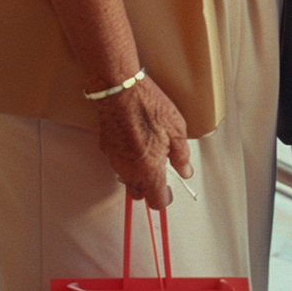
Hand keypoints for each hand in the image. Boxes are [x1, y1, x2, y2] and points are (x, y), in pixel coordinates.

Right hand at [97, 74, 191, 207]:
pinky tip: (134, 140)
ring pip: (126, 178)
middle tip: (160, 171)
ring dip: (136, 173)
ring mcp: (115, 160)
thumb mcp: (176, 128)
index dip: (165, 198)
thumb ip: (182, 156)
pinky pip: (117, 161)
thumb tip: (185, 170)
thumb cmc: (148, 105)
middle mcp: (129, 170)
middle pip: (139, 192)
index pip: (156, 201)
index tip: (170, 191)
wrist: (119, 89)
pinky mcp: (106, 147)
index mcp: (149, 170)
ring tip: (148, 152)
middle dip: (149, 187)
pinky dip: (125, 157)